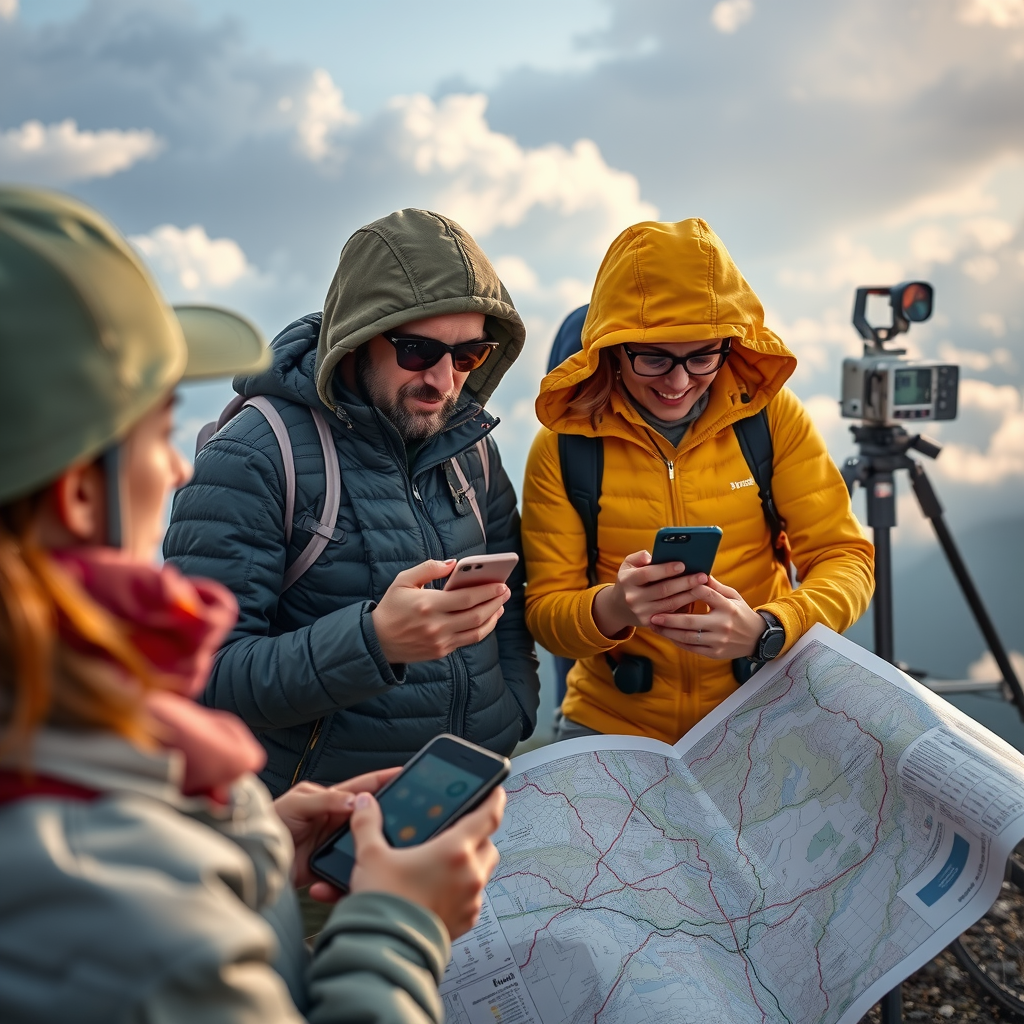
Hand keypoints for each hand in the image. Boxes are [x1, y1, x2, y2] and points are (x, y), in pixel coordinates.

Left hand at [274, 768, 401, 889]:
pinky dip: (360, 865)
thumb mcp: (297, 804)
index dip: (384, 779)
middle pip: (369, 813)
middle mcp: (336, 819)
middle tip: (412, 811)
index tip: (405, 773)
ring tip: (397, 840)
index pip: (363, 786)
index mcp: (330, 799)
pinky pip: (351, 864)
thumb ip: (325, 800)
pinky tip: (370, 866)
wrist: (254, 860)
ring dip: (376, 840)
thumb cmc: (269, 823)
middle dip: (388, 811)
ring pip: (364, 838)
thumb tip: (355, 802)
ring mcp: (334, 843)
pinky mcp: (330, 865)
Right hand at [345, 786, 504, 940]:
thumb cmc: (384, 903)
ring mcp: (470, 900)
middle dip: (480, 836)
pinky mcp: (465, 921)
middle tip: (462, 832)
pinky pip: (474, 898)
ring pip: (484, 872)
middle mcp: (469, 874)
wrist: (385, 949)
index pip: (488, 816)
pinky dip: (464, 890)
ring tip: (448, 862)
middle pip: (489, 845)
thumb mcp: (370, 856)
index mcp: (454, 850)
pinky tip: (441, 890)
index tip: (495, 791)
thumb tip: (366, 805)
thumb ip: (368, 825)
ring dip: (472, 863)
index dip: (494, 799)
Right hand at [371, 558, 509, 663]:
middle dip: (495, 602)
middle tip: (505, 592)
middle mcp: (436, 626)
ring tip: (500, 606)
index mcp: (428, 605)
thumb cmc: (392, 607)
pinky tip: (487, 619)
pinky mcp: (441, 652)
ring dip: (492, 618)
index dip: (487, 591)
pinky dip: (481, 630)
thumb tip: (453, 563)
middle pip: (476, 615)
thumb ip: (428, 568)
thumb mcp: (403, 580)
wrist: (377, 641)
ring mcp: (440, 642)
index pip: (466, 598)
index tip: (501, 583)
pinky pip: (468, 641)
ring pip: (476, 632)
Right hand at [592, 549, 708, 638]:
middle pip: (663, 590)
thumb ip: (638, 557)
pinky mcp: (650, 623)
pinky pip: (671, 613)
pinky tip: (696, 598)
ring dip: (689, 595)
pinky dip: (685, 605)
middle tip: (702, 576)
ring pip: (670, 603)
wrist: (619, 607)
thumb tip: (649, 556)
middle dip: (684, 582)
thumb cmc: (629, 580)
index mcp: (627, 580)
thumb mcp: (628, 565)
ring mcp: (641, 612)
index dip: (665, 570)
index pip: (647, 574)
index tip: (683, 564)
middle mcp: (633, 598)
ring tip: (704, 586)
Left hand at [649, 576, 764, 659]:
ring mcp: (718, 641)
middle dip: (669, 619)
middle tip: (653, 615)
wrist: (758, 638)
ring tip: (655, 626)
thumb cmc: (741, 613)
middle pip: (691, 621)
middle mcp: (722, 624)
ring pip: (688, 637)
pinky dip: (678, 642)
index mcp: (727, 607)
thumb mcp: (733, 596)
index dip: (689, 589)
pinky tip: (667, 636)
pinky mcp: (715, 653)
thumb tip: (698, 573)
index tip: (671, 586)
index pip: (706, 595)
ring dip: (669, 633)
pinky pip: (692, 648)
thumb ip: (716, 587)